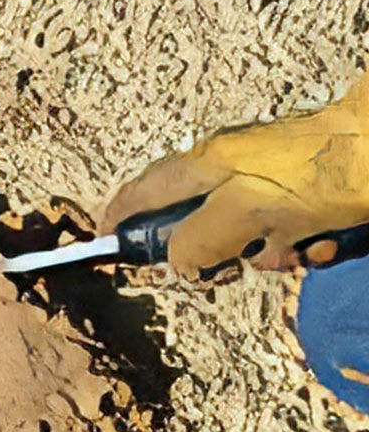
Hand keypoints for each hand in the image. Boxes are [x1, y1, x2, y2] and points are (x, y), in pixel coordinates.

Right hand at [102, 73, 368, 273]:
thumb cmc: (318, 176)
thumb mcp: (247, 212)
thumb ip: (199, 240)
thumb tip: (176, 261)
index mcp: (207, 164)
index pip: (144, 191)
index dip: (119, 217)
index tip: (105, 244)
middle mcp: (231, 168)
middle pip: (196, 223)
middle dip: (215, 253)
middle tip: (231, 268)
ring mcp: (267, 180)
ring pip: (244, 234)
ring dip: (268, 255)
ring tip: (298, 250)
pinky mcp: (301, 192)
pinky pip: (283, 230)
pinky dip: (300, 244)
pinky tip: (325, 241)